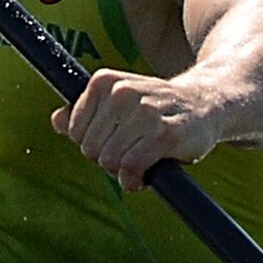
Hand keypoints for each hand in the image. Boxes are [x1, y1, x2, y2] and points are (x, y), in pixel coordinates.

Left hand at [50, 69, 222, 190]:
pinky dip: (133, 180)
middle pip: (91, 149)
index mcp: (105, 81)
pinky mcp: (166, 135)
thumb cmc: (157, 107)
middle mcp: (123, 92)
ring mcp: (145, 112)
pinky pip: (131, 168)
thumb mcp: (119, 100)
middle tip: (129, 154)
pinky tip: (142, 177)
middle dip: (106, 160)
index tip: (113, 142)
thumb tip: (56, 120)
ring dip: (122, 172)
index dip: (92, 145)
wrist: (206, 102)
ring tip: (139, 163)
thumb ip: (85, 111)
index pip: (75, 131)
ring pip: (109, 160)